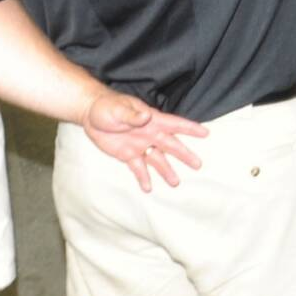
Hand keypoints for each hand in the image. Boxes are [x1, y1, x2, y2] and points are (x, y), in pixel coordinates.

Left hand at [81, 91, 208, 192]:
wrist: (90, 115)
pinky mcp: (128, 155)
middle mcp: (150, 134)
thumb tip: (146, 117)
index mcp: (151, 120)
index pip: (174, 124)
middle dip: (184, 154)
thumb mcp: (118, 109)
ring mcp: (140, 145)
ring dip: (166, 170)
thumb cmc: (107, 106)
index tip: (205, 133)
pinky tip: (148, 188)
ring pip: (157, 160)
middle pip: (171, 145)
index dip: (190, 128)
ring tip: (175, 183)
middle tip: (198, 165)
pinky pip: (138, 168)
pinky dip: (143, 178)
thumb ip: (132, 115)